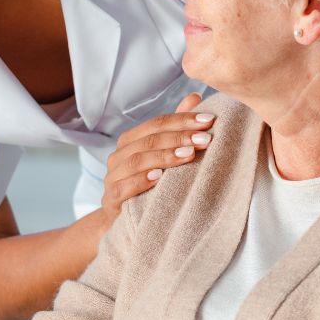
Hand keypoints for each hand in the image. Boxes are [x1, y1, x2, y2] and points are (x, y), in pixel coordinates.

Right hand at [99, 92, 214, 224]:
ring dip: (164, 156)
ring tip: (188, 155)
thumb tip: (195, 97)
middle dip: (179, 137)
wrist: (124, 222)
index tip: (209, 121)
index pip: (156, 124)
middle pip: (148, 140)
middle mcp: (118, 155)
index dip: (182, 120)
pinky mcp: (110, 200)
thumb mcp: (164, 156)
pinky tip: (160, 177)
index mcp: (131, 141)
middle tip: (205, 139)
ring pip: (136, 161)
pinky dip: (141, 180)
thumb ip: (177, 128)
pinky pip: (123, 187)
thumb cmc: (149, 185)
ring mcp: (112, 177)